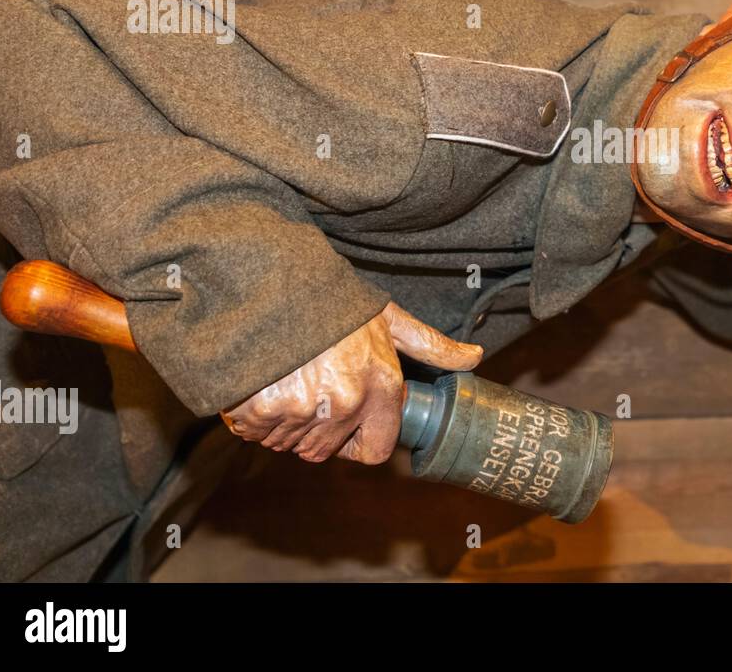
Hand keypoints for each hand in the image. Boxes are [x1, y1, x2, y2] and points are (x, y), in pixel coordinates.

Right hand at [221, 302, 482, 463]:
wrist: (274, 281)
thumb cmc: (336, 303)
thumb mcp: (390, 320)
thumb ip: (432, 345)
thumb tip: (475, 356)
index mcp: (380, 385)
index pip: (376, 450)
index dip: (360, 440)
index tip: (348, 425)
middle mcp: (345, 403)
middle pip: (328, 450)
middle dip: (320, 429)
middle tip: (311, 391)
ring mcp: (302, 409)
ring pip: (292, 444)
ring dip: (287, 424)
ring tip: (287, 382)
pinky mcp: (260, 410)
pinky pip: (258, 434)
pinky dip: (255, 418)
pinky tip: (263, 384)